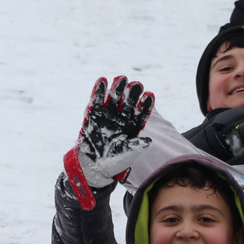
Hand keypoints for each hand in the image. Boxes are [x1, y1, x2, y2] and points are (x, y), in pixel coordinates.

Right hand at [62, 76, 154, 209]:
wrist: (93, 165)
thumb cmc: (114, 161)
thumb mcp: (127, 154)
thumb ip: (137, 146)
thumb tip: (149, 141)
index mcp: (133, 126)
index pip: (141, 113)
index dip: (145, 104)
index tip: (150, 95)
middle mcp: (121, 118)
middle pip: (128, 103)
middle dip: (132, 94)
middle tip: (137, 84)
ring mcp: (108, 115)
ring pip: (114, 99)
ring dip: (118, 89)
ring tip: (122, 78)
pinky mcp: (94, 114)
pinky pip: (97, 101)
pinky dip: (99, 91)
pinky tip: (102, 81)